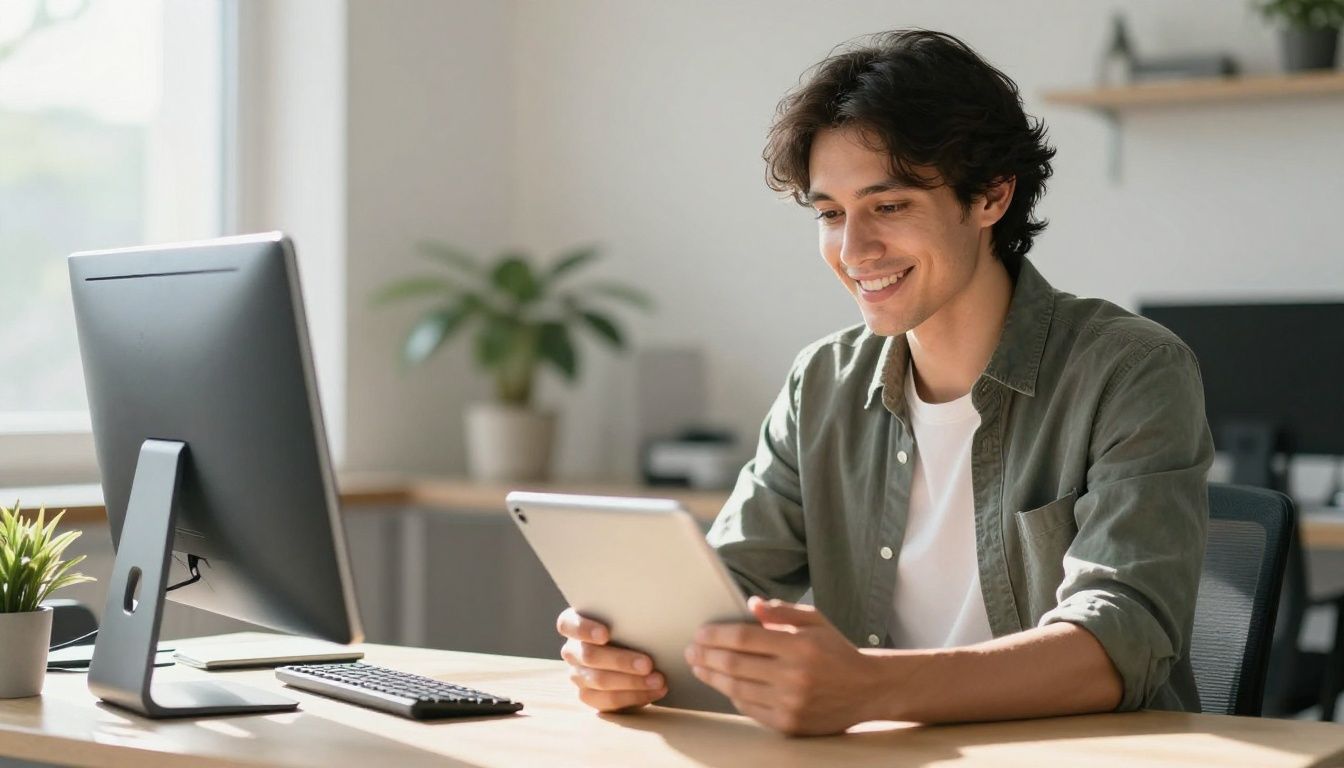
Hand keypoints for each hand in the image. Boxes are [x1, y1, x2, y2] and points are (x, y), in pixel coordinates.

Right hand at [556, 607, 667, 711]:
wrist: (636, 657)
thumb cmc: (631, 629)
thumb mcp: (627, 620)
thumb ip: (629, 617)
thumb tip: (650, 614)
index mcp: (574, 624)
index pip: (567, 624)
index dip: (584, 629)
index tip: (605, 634)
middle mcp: (572, 650)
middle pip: (589, 656)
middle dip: (621, 661)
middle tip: (648, 664)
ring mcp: (577, 675)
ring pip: (599, 680)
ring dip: (632, 681)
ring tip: (658, 680)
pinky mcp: (589, 696)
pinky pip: (608, 701)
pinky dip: (634, 696)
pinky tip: (654, 691)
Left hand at [685, 597, 878, 735]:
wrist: (868, 690)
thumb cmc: (837, 651)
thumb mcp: (815, 621)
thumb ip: (782, 611)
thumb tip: (750, 603)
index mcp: (799, 645)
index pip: (744, 638)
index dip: (717, 635)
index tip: (700, 632)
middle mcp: (794, 676)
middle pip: (734, 665)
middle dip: (706, 656)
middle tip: (691, 650)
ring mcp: (791, 703)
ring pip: (737, 689)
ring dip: (712, 677)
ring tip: (699, 666)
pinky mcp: (789, 724)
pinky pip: (750, 708)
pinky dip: (733, 695)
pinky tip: (724, 684)